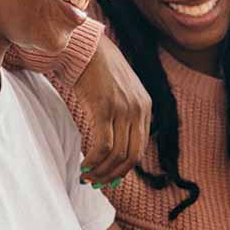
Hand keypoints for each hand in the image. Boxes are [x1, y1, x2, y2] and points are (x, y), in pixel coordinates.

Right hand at [74, 37, 151, 185]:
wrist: (85, 46)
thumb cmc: (96, 69)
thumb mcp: (119, 91)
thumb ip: (122, 114)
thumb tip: (111, 146)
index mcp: (145, 107)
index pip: (140, 148)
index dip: (124, 168)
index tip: (109, 178)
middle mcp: (138, 109)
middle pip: (132, 156)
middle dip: (114, 175)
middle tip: (97, 183)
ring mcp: (123, 109)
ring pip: (117, 154)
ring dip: (101, 171)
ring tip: (87, 177)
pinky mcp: (104, 108)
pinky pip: (103, 145)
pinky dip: (93, 160)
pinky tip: (84, 165)